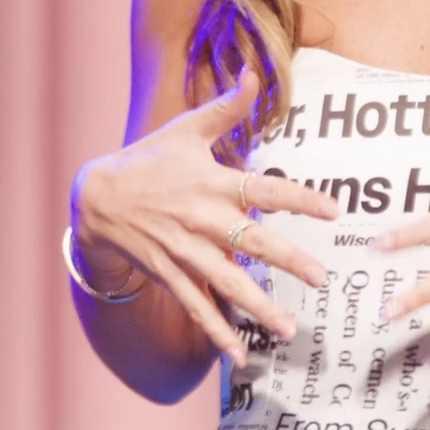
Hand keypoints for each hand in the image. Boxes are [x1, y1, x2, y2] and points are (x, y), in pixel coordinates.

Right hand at [70, 72, 341, 365]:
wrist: (97, 197)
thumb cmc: (149, 160)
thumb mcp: (185, 130)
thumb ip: (225, 108)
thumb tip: (253, 74)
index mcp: (211, 182)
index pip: (263, 189)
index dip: (299, 198)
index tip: (333, 210)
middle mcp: (201, 219)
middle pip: (251, 242)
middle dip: (286, 260)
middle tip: (320, 278)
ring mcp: (185, 251)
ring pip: (227, 283)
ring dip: (258, 308)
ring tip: (290, 329)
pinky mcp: (172, 275)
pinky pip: (198, 307)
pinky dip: (218, 331)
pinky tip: (240, 355)